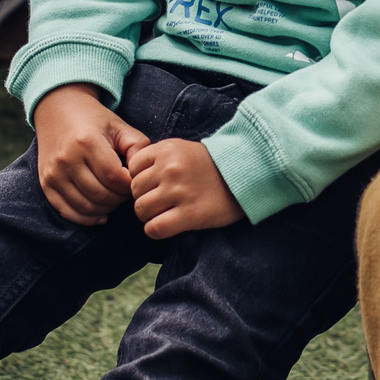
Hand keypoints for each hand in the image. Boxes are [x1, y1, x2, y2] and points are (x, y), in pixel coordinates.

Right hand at [31, 83, 148, 223]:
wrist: (58, 110)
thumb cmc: (94, 120)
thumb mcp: (120, 126)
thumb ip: (138, 148)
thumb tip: (143, 174)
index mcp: (87, 142)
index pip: (114, 178)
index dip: (129, 186)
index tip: (135, 182)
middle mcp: (67, 159)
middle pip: (100, 195)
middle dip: (119, 199)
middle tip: (125, 193)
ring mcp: (54, 173)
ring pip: (85, 207)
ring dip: (105, 210)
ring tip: (114, 199)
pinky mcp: (46, 184)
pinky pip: (67, 212)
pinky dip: (86, 218)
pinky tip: (99, 213)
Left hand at [128, 137, 242, 237]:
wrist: (247, 175)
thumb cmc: (212, 165)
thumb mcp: (183, 149)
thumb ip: (158, 158)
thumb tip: (133, 178)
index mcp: (167, 149)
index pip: (132, 167)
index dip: (139, 178)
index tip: (152, 184)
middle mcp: (170, 168)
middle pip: (134, 190)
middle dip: (143, 198)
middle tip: (160, 201)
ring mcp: (179, 191)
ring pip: (141, 210)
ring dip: (149, 216)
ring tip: (163, 214)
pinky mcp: (189, 214)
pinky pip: (154, 228)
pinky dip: (155, 230)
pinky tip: (167, 225)